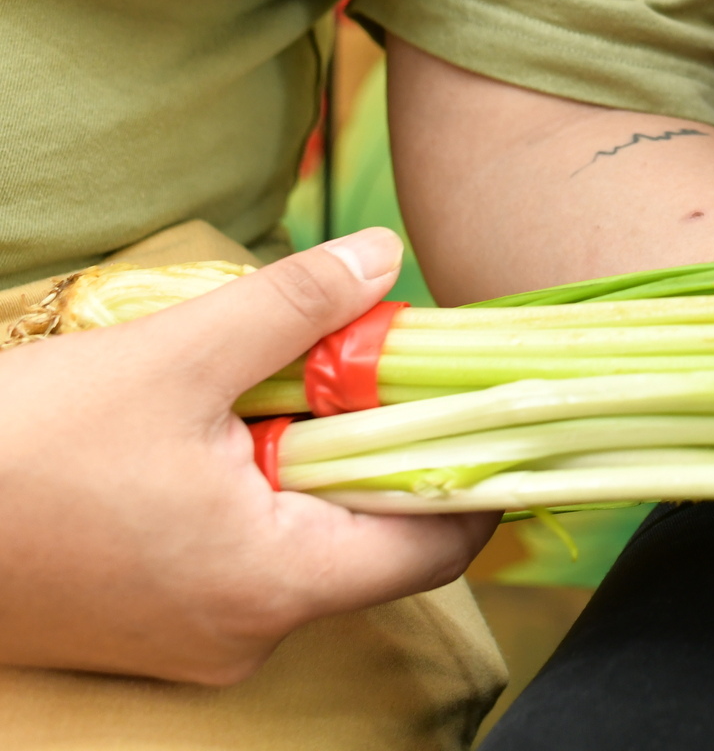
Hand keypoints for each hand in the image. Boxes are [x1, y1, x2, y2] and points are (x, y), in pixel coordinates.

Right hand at [0, 230, 494, 683]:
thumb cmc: (20, 448)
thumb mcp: (176, 356)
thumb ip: (299, 306)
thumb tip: (390, 254)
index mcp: (275, 585)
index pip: (439, 542)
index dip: (478, 465)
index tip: (487, 393)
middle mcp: (249, 634)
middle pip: (376, 539)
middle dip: (388, 448)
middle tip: (377, 361)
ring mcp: (196, 640)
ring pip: (308, 542)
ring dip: (317, 464)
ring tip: (291, 383)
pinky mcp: (151, 625)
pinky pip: (247, 556)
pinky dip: (261, 492)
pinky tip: (227, 428)